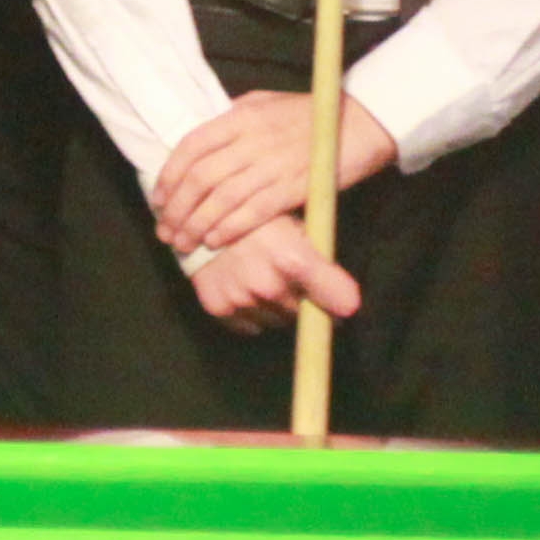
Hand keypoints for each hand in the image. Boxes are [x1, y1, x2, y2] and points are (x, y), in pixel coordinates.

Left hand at [151, 88, 396, 257]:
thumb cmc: (310, 113)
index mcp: (241, 116)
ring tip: (184, 242)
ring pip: (223, 198)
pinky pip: (254, 211)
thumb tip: (206, 141)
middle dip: (178, 209)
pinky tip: (215, 241)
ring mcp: (272, 163)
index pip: (191, 147)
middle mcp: (251, 139)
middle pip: (201, 178)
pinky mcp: (294, 187)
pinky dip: (230, 228)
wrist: (361, 121)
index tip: (159, 199)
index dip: (170, 175)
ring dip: (198, 224)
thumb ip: (234, 120)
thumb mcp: (265, 103)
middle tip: (166, 231)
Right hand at [189, 221, 362, 332]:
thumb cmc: (252, 216)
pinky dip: (251, 313)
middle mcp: (269, 286)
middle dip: (301, 300)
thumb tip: (345, 296)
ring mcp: (242, 299)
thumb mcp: (291, 224)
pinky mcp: (219, 308)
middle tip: (287, 278)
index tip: (341, 306)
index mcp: (294, 259)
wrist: (194, 214)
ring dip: (275, 307)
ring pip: (277, 320)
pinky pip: (250, 325)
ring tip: (261, 279)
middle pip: (304, 312)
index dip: (342, 303)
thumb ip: (318, 257)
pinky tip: (242, 288)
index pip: (340, 300)